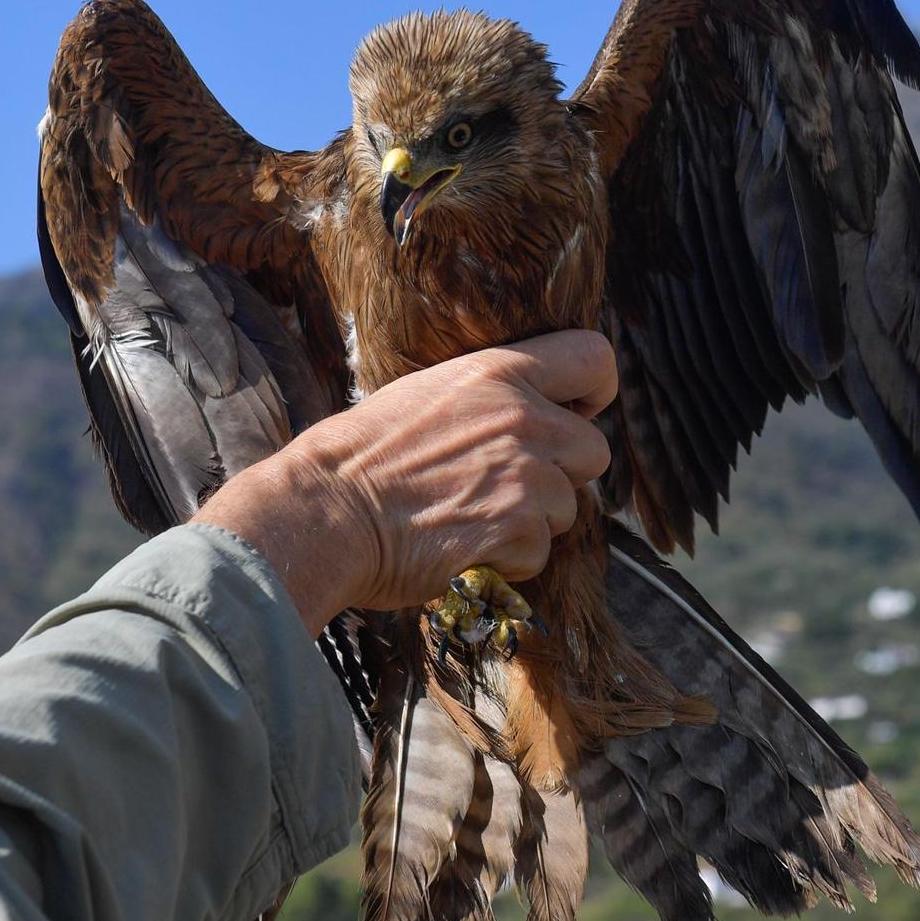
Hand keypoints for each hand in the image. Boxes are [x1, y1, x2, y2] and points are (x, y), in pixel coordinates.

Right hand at [193, 329, 616, 632]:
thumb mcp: (426, 395)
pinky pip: (541, 553)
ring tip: (469, 519)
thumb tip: (528, 419)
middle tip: (508, 489)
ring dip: (531, 524)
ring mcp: (524, 474)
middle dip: (562, 475)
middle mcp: (522, 417)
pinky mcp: (517, 529)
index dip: (594, 393)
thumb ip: (487, 399)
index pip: (594, 358)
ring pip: (567, 509)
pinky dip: (509, 562)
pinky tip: (462, 548)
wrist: (325, 512)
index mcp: (498, 372)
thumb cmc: (360, 457)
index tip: (576, 413)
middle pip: (594, 450)